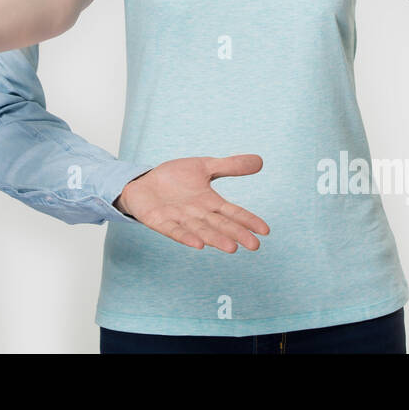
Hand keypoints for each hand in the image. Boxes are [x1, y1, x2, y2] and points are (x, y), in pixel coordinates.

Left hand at [114, 155, 269, 252]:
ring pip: (201, 230)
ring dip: (215, 238)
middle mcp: (197, 214)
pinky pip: (174, 231)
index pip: (233, 212)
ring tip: (231, 248)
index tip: (265, 231)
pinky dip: (185, 237)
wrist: (143, 182)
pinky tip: (198, 245)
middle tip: (254, 245)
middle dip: (236, 234)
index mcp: (209, 202)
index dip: (248, 220)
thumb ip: (230, 166)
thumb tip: (260, 161)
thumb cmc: (174, 178)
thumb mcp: (204, 166)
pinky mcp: (160, 221)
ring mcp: (179, 219)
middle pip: (220, 224)